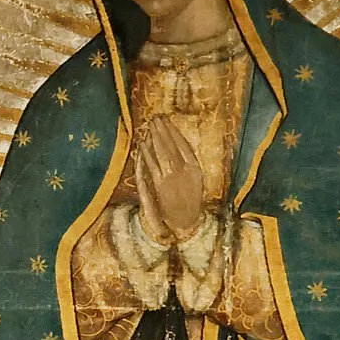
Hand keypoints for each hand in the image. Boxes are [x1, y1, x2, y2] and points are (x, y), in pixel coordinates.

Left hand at [135, 117, 203, 243]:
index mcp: (195, 167)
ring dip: (155, 137)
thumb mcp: (196, 179)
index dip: (173, 131)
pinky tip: (143, 143)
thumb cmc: (191, 200)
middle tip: (155, 118)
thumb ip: (188, 162)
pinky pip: (152, 164)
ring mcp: (171, 176)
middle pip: (171, 145)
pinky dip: (147, 152)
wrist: (186, 220)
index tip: (167, 120)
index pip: (183, 144)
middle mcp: (184, 170)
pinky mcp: (160, 184)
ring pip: (161, 152)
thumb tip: (178, 144)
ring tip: (149, 126)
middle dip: (162, 130)